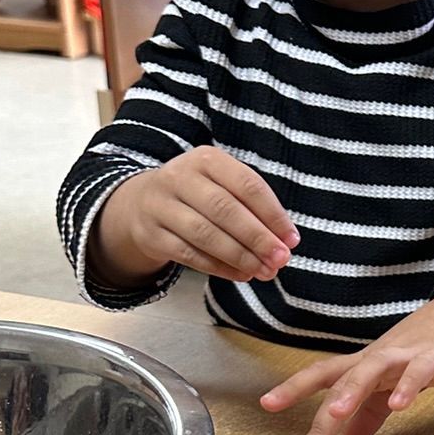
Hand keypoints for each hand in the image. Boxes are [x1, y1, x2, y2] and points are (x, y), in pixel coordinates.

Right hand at [92, 146, 297, 287]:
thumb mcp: (222, 186)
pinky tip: (241, 274)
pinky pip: (189, 254)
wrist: (141, 204)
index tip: (292, 239)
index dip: (273, 214)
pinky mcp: (151, 234)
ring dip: (240, 256)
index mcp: (207, 159)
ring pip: (205, 234)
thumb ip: (252, 208)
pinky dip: (219, 267)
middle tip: (280, 259)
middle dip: (258, 238)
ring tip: (264, 270)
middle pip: (226, 210)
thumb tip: (284, 241)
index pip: (248, 185)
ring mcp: (161, 205)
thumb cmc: (198, 195)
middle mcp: (180, 177)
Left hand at [261, 294, 433, 434]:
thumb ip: (371, 410)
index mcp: (364, 365)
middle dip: (322, 416)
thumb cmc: (425, 351)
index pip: (323, 374)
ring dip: (352, 391)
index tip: (267, 405)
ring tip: (336, 415)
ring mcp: (406, 356)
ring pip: (373, 369)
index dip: (294, 387)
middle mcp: (379, 358)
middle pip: (342, 380)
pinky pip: (420, 372)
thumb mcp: (392, 384)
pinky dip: (408, 386)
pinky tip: (401, 405)